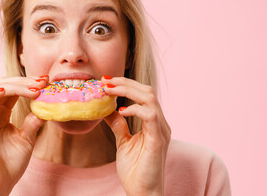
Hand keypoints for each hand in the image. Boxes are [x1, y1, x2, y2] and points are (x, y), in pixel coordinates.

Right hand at [0, 76, 47, 195]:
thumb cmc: (10, 164)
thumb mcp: (27, 139)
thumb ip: (33, 122)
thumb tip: (46, 108)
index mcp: (1, 114)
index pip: (13, 91)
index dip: (29, 84)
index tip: (47, 81)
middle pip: (4, 86)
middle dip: (25, 81)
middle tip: (43, 81)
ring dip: (14, 85)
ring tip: (34, 88)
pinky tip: (5, 91)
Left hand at [102, 76, 170, 195]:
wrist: (142, 193)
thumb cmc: (136, 170)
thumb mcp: (124, 142)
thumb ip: (119, 125)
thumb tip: (108, 110)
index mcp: (154, 123)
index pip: (143, 94)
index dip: (126, 84)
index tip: (106, 81)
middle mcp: (161, 123)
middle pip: (147, 91)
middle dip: (125, 83)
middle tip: (105, 81)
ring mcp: (161, 131)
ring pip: (150, 98)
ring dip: (128, 90)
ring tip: (109, 90)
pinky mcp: (158, 140)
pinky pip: (150, 116)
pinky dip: (135, 109)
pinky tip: (120, 111)